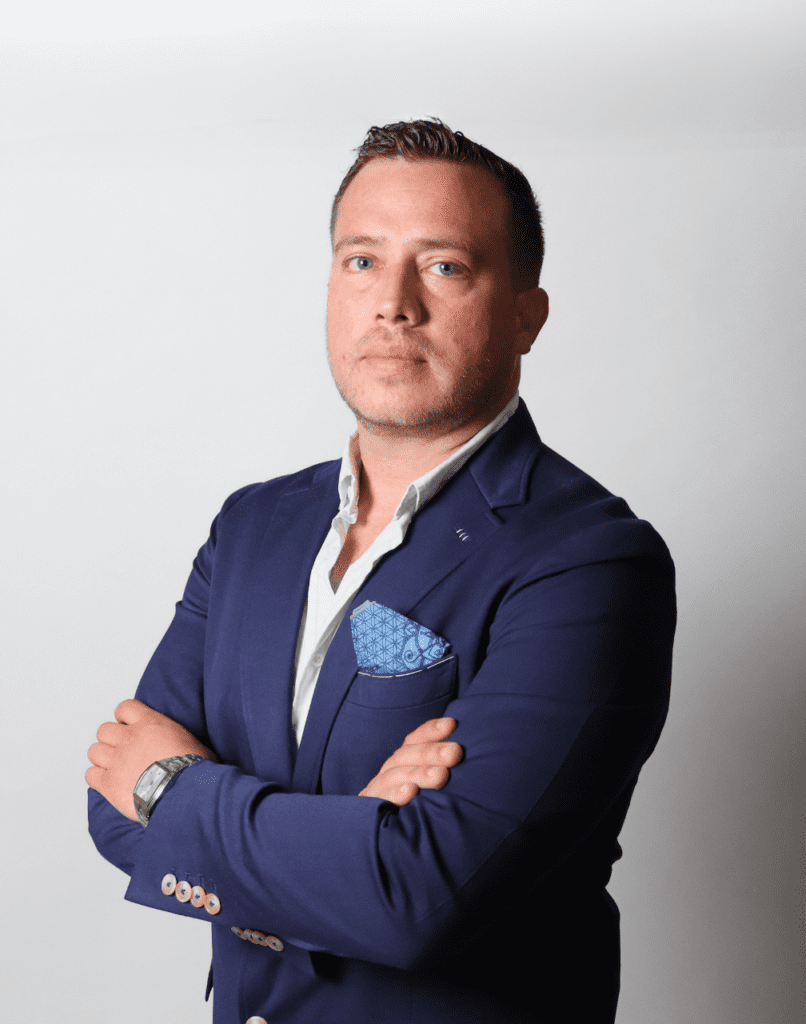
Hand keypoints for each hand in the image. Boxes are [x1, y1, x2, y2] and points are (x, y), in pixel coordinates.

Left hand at [86, 699, 215, 821]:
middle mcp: (128, 738)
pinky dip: (97, 778)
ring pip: (94, 751)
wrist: (179, 791)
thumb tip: (188, 747)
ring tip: (114, 766)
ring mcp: (116, 760)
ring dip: (102, 758)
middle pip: (104, 730)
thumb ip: (179, 740)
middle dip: (111, 739)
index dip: (125, 717)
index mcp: (149, 724)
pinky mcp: (108, 783)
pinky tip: (108, 782)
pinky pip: (91, 775)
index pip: (125, 708)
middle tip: (122, 749)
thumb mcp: (194, 744)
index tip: (130, 726)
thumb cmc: (191, 769)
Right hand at [359, 717, 462, 805]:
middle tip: (455, 752)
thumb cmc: (414, 809)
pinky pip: (382, 800)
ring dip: (419, 773)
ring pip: (396, 775)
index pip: (415, 740)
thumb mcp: (425, 786)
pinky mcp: (370, 809)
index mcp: (403, 761)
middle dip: (432, 752)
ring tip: (441, 775)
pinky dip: (396, 794)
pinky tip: (411, 792)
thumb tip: (464, 754)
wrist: (376, 838)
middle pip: (408, 755)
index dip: (431, 731)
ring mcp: (378, 789)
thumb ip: (441, 770)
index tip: (451, 724)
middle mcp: (390, 771)